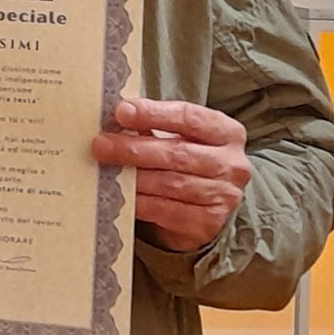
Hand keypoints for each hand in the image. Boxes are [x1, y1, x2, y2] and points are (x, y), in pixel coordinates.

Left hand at [90, 98, 251, 252]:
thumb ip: (154, 125)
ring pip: (170, 184)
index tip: (121, 111)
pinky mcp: (208, 222)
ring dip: (133, 177)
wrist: (205, 205)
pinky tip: (122, 194)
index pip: (189, 117)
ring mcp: (223, 196)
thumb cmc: (186, 160)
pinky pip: (166, 210)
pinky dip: (140, 202)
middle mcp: (232, 164)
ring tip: (106, 170)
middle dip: (134, 148)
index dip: (153, 114)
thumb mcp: (179, 136)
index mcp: (227, 132)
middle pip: (177, 153)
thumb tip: (117, 116)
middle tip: (101, 145)